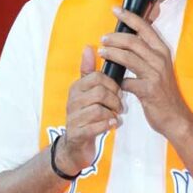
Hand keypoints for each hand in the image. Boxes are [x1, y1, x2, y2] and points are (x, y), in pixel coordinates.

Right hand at [56, 46, 122, 174]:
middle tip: (119, 106)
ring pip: (98, 110)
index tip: (118, 91)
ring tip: (115, 116)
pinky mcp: (77, 134)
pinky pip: (95, 127)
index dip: (112, 84)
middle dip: (114, 99)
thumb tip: (88, 47)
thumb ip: (89, 71)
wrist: (75, 144)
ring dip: (112, 113)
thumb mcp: (87, 91)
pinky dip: (108, 126)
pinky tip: (112, 125)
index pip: (97, 77)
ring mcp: (73, 118)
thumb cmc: (86, 114)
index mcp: (76, 88)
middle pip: (100, 92)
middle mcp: (73, 101)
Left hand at [97, 8, 189, 140]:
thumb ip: (146, 53)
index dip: (129, 17)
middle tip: (103, 38)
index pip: (145, 27)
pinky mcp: (148, 90)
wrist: (175, 116)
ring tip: (102, 52)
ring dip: (112, 53)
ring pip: (128, 57)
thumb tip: (128, 38)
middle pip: (134, 40)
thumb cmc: (164, 91)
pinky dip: (116, 80)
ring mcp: (155, 74)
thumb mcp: (159, 67)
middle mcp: (160, 59)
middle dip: (115, 37)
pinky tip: (110, 81)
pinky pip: (127, 81)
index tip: (115, 10)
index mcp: (162, 51)